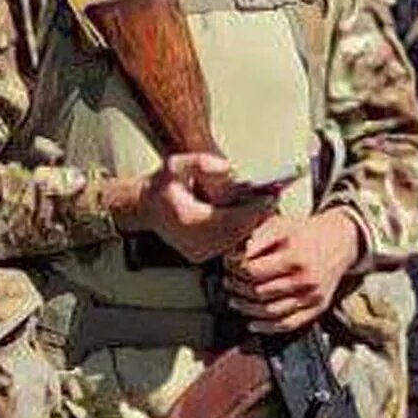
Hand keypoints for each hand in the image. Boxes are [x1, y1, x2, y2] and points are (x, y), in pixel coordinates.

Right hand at [116, 154, 279, 264]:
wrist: (145, 208)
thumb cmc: (161, 186)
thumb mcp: (175, 164)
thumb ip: (200, 162)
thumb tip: (228, 168)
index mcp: (188, 220)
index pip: (232, 219)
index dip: (254, 209)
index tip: (271, 197)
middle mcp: (193, 241)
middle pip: (239, 232)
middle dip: (257, 215)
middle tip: (272, 198)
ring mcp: (198, 252)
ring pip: (237, 241)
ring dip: (251, 224)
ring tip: (262, 206)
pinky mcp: (201, 256)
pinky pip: (229, 246)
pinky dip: (240, 232)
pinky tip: (245, 217)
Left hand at [223, 211, 362, 333]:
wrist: (337, 242)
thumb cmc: (303, 233)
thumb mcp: (281, 225)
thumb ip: (258, 237)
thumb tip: (236, 253)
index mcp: (295, 257)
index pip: (253, 271)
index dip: (234, 269)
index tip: (227, 264)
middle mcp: (307, 279)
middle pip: (259, 292)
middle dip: (237, 288)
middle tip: (228, 281)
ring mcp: (313, 296)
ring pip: (270, 311)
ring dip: (246, 308)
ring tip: (233, 299)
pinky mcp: (318, 308)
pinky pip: (289, 324)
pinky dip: (267, 327)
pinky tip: (251, 323)